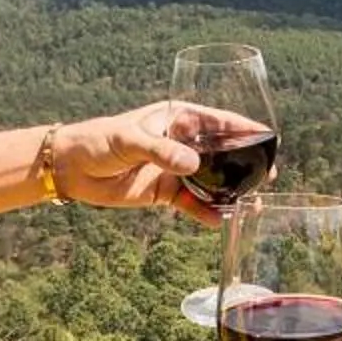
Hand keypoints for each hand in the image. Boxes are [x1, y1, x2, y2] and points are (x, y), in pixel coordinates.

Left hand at [51, 100, 252, 223]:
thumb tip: (193, 164)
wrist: (72, 169)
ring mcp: (175, 168)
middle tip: (267, 177)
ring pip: (211, 180)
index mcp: (177, 119)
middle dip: (245, 165)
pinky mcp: (165, 192)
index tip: (269, 138)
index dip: (244, 129)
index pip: (219, 121)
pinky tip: (220, 221)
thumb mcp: (129, 140)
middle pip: (222, 153)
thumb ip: (160, 151)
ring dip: (230, 192)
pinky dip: (206, 212)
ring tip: (252, 204)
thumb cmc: (98, 140)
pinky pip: (192, 203)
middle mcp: (181, 143)